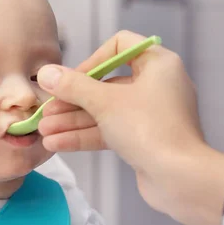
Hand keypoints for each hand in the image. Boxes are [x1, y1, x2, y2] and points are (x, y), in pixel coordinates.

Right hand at [36, 30, 223, 224]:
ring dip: (73, 121)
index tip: (71, 79)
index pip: (120, 46)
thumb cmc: (149, 128)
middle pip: (105, 85)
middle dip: (72, 101)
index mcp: (157, 64)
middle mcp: (156, 85)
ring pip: (104, 112)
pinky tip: (56, 144)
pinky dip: (85, 136)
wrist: (180, 178)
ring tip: (44, 131)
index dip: (91, 61)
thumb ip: (73, 86)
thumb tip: (45, 72)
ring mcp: (149, 114)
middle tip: (46, 111)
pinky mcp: (143, 139)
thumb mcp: (105, 103)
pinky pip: (110, 131)